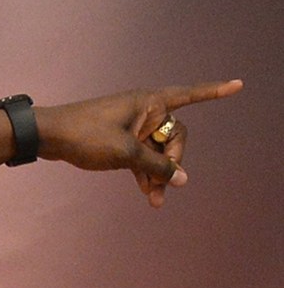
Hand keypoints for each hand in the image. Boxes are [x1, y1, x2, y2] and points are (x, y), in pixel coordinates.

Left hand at [36, 81, 242, 207]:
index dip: (215, 92)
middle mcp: (145, 110)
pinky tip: (148, 195)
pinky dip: (144, 173)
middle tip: (163, 184)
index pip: (190, 95)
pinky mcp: (120, 140)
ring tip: (155, 202)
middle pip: (174, 136)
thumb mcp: (125, 153)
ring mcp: (132, 125)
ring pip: (156, 151)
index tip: (239, 86)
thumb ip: (156, 166)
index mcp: (150, 102)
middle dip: (172, 161)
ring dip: (157, 174)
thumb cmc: (86, 135)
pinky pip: (141, 156)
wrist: (49, 137)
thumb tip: (182, 178)